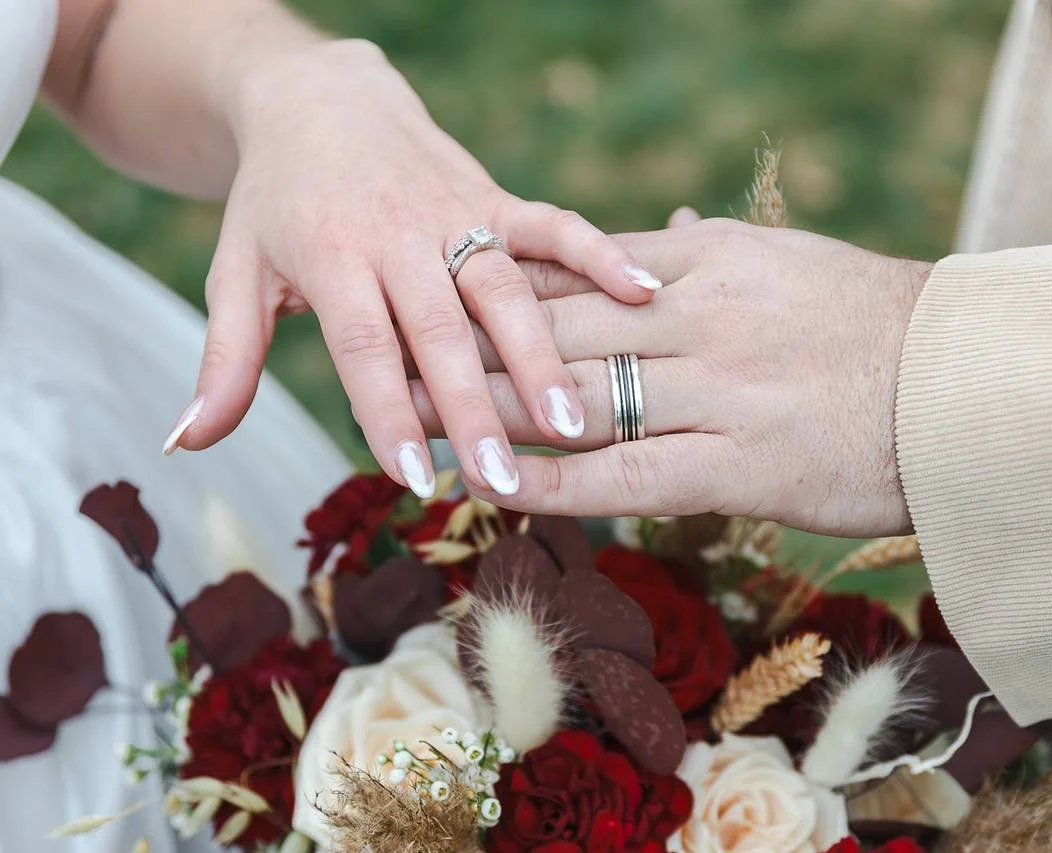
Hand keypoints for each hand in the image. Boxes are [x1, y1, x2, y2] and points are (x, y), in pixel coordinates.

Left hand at [165, 40, 661, 497]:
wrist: (320, 98)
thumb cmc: (277, 202)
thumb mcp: (238, 272)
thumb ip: (225, 360)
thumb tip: (185, 443)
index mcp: (332, 256)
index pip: (365, 344)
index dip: (388, 410)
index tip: (413, 475)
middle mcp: (398, 234)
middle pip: (440, 328)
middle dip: (473, 405)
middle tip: (502, 475)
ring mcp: (454, 211)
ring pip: (503, 287)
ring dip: (541, 353)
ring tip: (574, 420)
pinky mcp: (494, 195)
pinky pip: (551, 223)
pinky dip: (598, 252)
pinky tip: (642, 291)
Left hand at [411, 218, 931, 536]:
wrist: (969, 385)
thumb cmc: (880, 327)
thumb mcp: (792, 264)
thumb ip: (715, 254)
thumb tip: (666, 238)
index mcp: (711, 262)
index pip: (580, 270)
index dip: (498, 289)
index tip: (436, 300)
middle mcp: (702, 316)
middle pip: (556, 328)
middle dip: (467, 346)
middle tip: (391, 359)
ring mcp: (717, 391)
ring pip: (575, 399)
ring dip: (489, 416)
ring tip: (415, 429)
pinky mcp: (739, 465)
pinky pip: (623, 476)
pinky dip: (552, 483)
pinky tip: (495, 489)